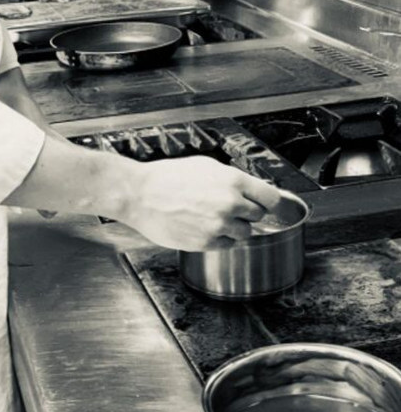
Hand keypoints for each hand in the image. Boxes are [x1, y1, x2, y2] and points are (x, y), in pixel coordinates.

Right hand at [124, 156, 280, 251]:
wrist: (139, 195)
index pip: (271, 197)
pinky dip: (219, 238)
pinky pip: (226, 245)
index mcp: (233, 181)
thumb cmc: (168, 177)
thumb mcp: (205, 166)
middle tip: (228, 208)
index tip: (265, 204)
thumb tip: (251, 189)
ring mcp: (218, 226)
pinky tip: (202, 227)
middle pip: (258, 216)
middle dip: (247, 212)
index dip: (268, 201)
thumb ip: (232, 179)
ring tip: (212, 218)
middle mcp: (230, 204)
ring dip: (234, 228)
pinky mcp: (206, 243)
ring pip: (244, 233)